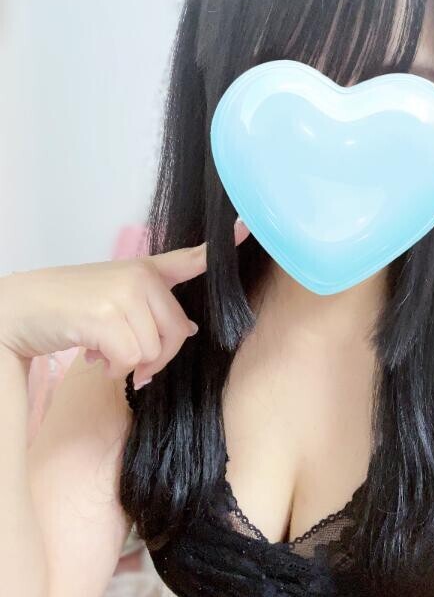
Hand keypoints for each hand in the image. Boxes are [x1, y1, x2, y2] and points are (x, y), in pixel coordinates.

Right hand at [0, 219, 250, 387]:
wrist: (23, 310)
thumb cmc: (71, 309)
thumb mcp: (116, 302)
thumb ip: (155, 312)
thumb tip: (188, 331)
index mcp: (145, 270)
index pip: (189, 258)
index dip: (219, 248)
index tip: (248, 227)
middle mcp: (140, 276)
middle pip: (176, 333)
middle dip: (156, 357)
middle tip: (128, 360)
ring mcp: (124, 293)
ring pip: (154, 351)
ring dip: (129, 364)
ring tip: (103, 351)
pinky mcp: (107, 315)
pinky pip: (132, 360)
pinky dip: (115, 369)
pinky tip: (95, 357)